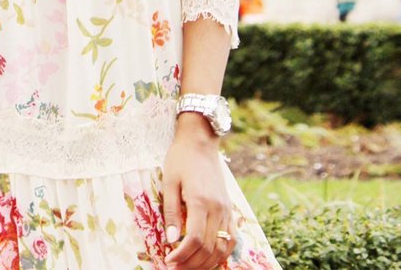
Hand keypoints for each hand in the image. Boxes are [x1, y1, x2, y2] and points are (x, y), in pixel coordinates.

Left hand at [163, 121, 234, 268]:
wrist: (201, 143)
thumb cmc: (180, 159)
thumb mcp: (169, 182)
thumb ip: (170, 211)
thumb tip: (170, 239)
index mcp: (201, 201)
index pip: (194, 239)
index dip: (182, 255)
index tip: (168, 261)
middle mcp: (218, 209)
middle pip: (209, 248)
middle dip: (192, 263)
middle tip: (174, 269)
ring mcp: (227, 211)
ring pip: (223, 248)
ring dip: (207, 263)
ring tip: (189, 268)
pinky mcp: (231, 211)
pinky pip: (231, 239)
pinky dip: (222, 254)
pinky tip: (209, 259)